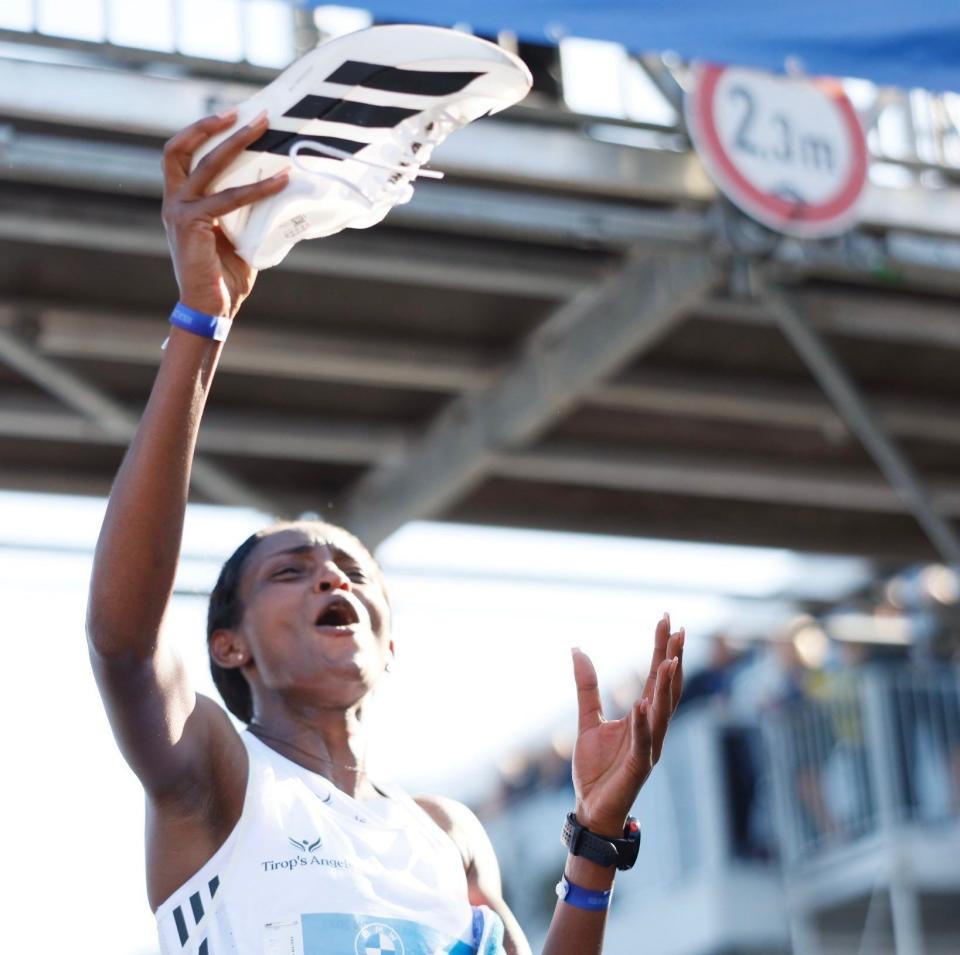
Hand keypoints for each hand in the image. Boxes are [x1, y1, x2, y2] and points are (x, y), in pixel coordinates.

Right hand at [160, 110, 288, 318]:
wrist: (210, 310)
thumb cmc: (224, 279)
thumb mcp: (237, 237)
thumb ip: (247, 214)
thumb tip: (279, 195)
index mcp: (181, 202)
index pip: (182, 155)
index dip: (200, 132)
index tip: (230, 116)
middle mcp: (174, 202)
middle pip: (183, 148)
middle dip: (214, 126)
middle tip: (247, 112)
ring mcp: (179, 211)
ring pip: (207, 165)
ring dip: (236, 143)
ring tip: (263, 128)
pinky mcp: (192, 224)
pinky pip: (230, 198)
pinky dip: (258, 187)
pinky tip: (281, 180)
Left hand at [570, 614, 683, 836]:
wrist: (590, 806)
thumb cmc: (596, 767)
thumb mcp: (588, 719)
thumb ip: (587, 687)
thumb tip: (578, 650)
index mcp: (642, 715)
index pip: (656, 675)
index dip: (661, 647)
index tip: (667, 619)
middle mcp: (651, 728)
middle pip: (666, 688)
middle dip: (673, 658)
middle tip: (679, 629)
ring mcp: (648, 747)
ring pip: (662, 712)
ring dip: (666, 687)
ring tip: (669, 660)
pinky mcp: (638, 767)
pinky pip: (643, 743)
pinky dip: (643, 724)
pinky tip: (642, 704)